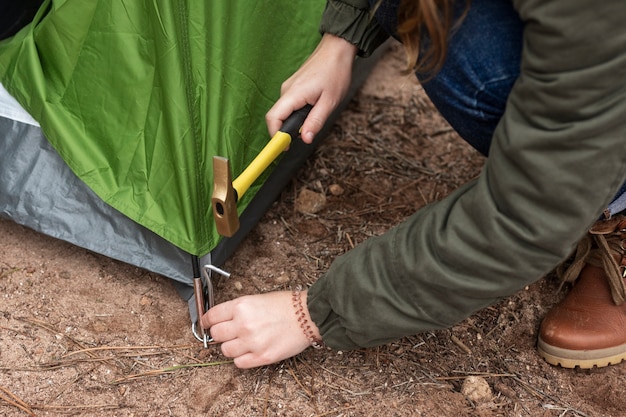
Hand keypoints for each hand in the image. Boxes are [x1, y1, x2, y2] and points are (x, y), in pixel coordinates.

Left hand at [201, 290, 320, 368]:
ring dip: (231, 347)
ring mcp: (252, 342)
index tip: (206, 324)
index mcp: (241, 306)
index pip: (211, 317)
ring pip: (225, 351)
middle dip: (220, 334)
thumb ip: (237, 310)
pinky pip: (239, 363)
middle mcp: (243, 324)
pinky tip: (250, 350)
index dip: (206, 321)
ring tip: (243, 342)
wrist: (308, 315)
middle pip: (216, 334)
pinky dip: (242, 358)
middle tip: (228, 333)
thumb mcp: (256, 299)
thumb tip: (221, 320)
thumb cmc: (286, 305)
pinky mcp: (261, 357)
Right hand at [266, 33, 357, 143]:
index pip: (273, 118)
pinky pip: (290, 104)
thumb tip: (305, 139)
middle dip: (286, 131)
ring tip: (314, 116)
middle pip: (277, 117)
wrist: (336, 49)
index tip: (284, 148)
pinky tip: (313, 108)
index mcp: (293, 94)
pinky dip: (297, 112)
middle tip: (304, 136)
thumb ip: (315, 121)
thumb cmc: (335, 72)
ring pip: (284, 111)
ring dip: (294, 121)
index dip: (275, 136)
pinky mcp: (293, 86)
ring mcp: (288, 87)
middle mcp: (286, 90)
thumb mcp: (329, 102)